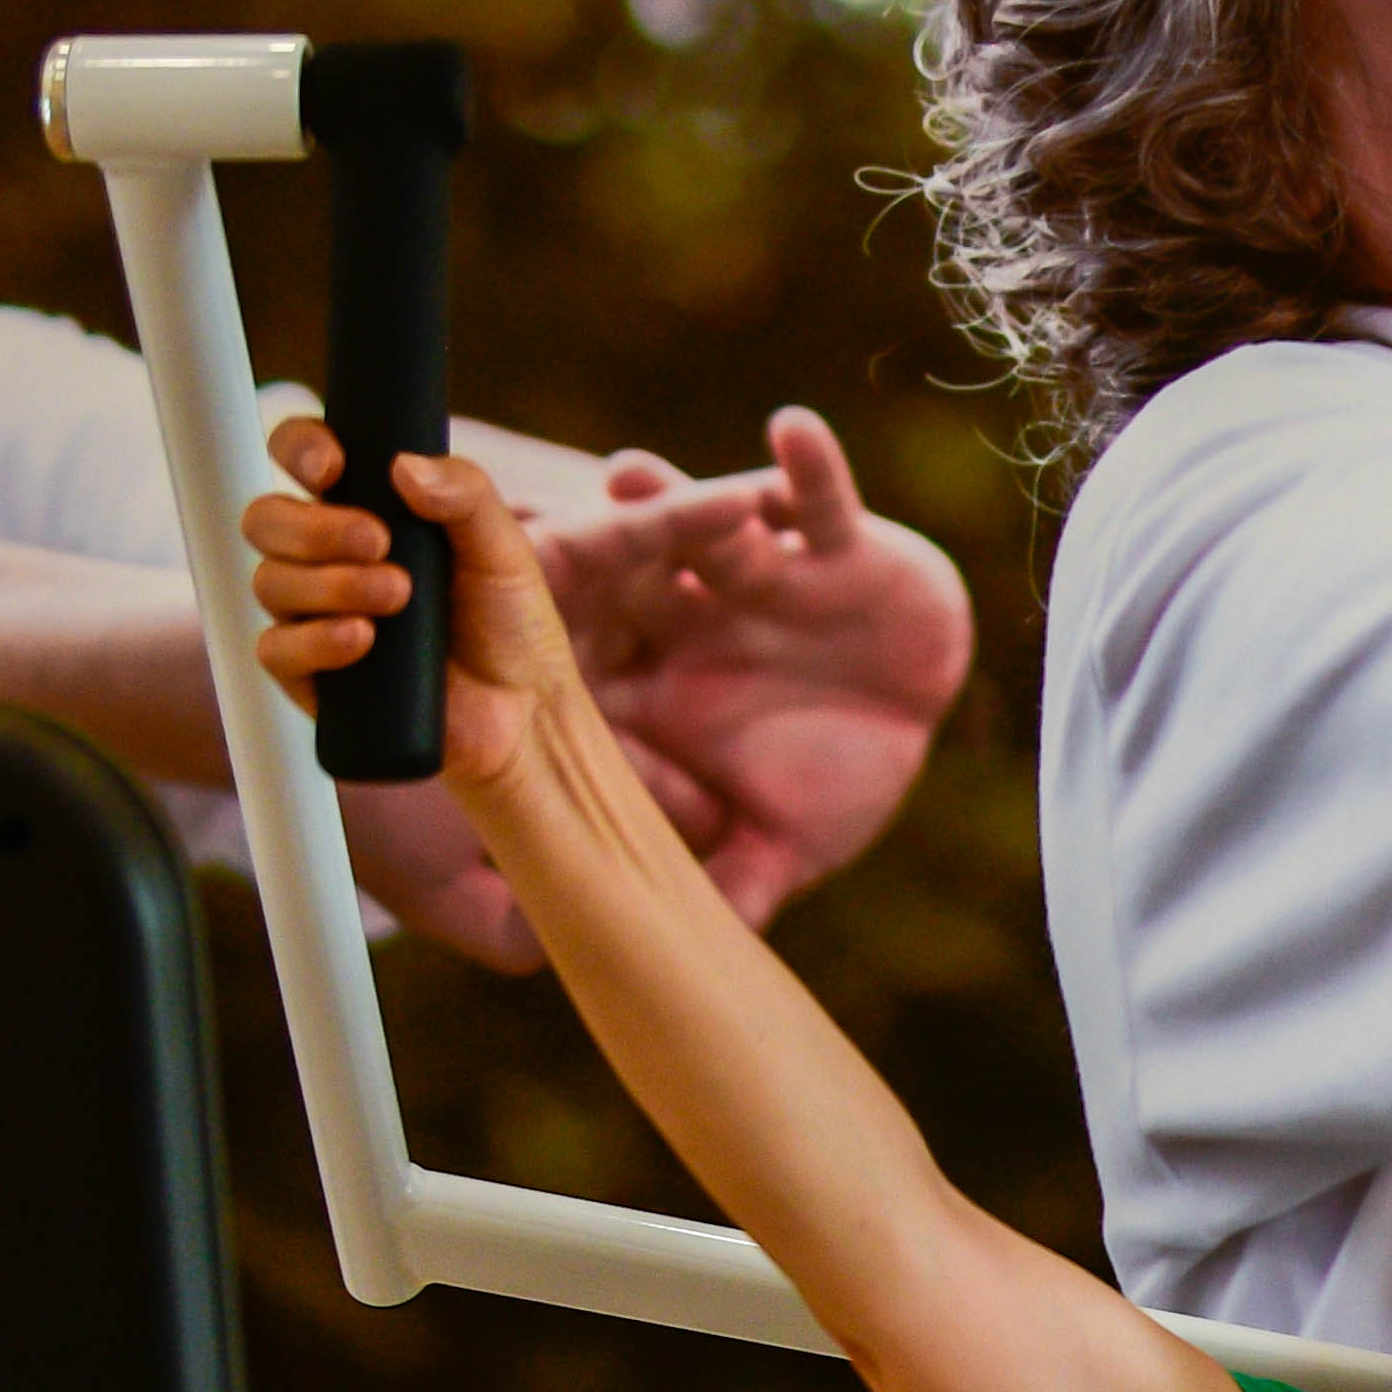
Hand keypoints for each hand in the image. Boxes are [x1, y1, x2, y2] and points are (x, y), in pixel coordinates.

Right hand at [257, 423, 625, 960]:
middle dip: (314, 524)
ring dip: (327, 582)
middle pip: (267, 518)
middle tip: (379, 541)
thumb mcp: (502, 547)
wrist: (523, 718)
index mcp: (364, 509)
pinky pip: (274, 650)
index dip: (298, 447)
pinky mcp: (312, 680)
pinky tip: (360, 639)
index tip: (331, 464)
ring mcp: (314, 618)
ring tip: (396, 598)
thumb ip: (465, 493)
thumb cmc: (512, 627)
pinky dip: (313, 640)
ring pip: (269, 581)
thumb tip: (403, 466)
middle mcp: (326, 559)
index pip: (300, 458)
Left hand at [531, 409, 972, 914]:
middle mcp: (693, 621)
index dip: (530, 655)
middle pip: (623, 583)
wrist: (919, 718)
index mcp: (662, 685)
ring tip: (632, 472)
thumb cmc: (834, 778)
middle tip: (519, 526)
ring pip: (703, 531)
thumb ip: (736, 887)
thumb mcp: (784, 846)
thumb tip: (678, 960)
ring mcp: (757, 579)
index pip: (586, 666)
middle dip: (576, 561)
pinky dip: (808, 467)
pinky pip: (819, 499)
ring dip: (670, 499)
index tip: (471, 644)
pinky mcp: (835, 547)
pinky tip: (792, 431)